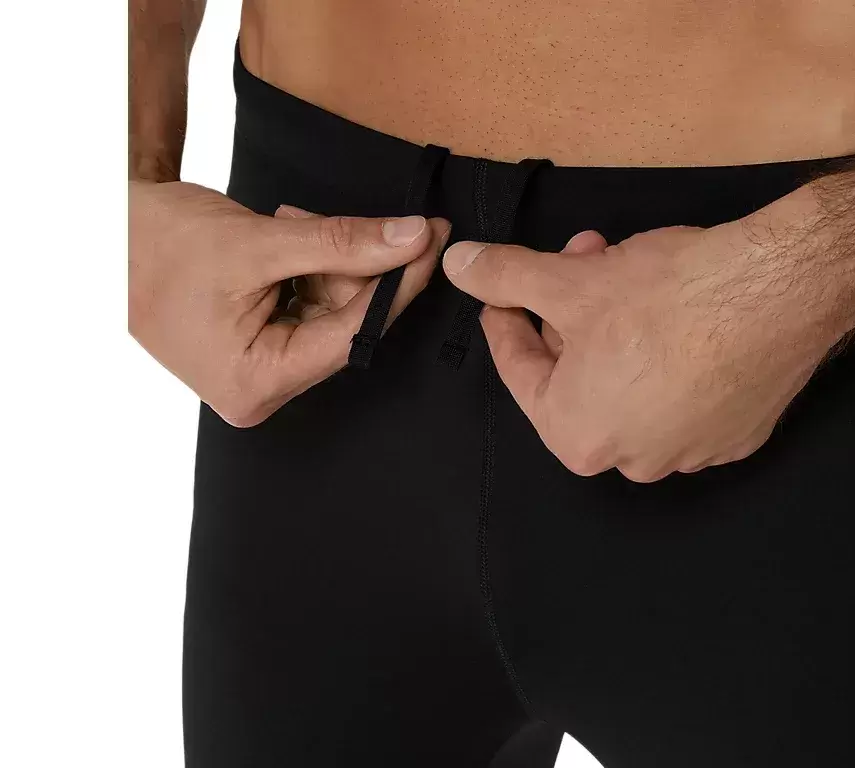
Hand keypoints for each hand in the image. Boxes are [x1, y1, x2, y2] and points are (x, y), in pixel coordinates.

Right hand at [129, 180, 448, 426]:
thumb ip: (341, 243)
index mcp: (256, 382)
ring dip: (329, 260)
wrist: (102, 233)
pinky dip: (311, 266)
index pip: (353, 336)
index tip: (432, 243)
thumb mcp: (259, 242)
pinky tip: (288, 237)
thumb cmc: (156, 244)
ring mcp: (261, 368)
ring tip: (291, 222)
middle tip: (366, 220)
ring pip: (332, 309)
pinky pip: (310, 305)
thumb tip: (411, 239)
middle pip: (346, 324)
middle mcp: (262, 387)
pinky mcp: (261, 345)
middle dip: (358, 267)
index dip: (398, 286)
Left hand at [442, 223, 840, 481]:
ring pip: (631, 383)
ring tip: (628, 275)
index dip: (506, 320)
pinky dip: (670, 355)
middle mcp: (631, 460)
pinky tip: (679, 313)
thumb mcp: (569, 281)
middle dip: (569, 313)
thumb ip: (505, 276)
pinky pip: (684, 393)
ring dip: (618, 332)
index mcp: (577, 437)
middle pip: (578, 377)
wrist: (779, 293)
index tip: (501, 293)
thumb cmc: (666, 297)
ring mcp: (690, 451)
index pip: (521, 371)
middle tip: (575, 261)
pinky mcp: (738, 434)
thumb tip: (461, 265)